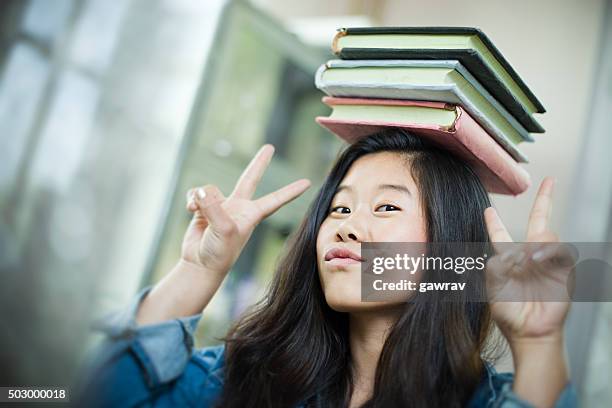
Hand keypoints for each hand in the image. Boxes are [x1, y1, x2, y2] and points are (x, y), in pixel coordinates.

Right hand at [181, 144, 310, 275]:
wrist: (200, 264)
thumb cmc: (219, 252)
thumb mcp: (223, 230)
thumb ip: (214, 207)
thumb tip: (201, 191)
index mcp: (252, 214)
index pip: (275, 199)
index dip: (290, 191)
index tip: (308, 183)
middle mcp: (239, 207)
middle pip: (250, 179)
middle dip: (259, 163)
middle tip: (270, 147)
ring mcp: (221, 207)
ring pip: (210, 190)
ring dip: (201, 199)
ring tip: (198, 213)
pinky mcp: (204, 208)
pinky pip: (196, 194)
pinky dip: (191, 201)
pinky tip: (190, 211)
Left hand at [484, 177, 574, 343]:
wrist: (527, 331)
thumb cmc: (508, 310)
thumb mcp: (492, 282)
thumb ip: (497, 260)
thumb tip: (517, 251)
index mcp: (507, 259)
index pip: (502, 235)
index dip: (495, 223)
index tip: (489, 210)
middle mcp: (529, 255)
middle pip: (539, 221)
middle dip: (545, 200)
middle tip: (549, 181)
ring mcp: (548, 261)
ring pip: (547, 233)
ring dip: (535, 244)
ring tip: (527, 262)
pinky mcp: (564, 269)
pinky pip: (560, 249)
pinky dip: (547, 251)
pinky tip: (537, 260)